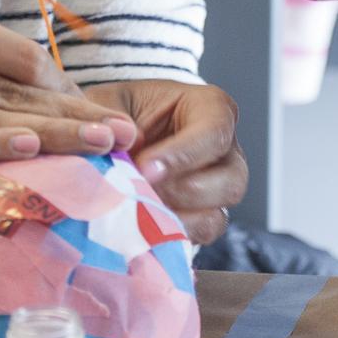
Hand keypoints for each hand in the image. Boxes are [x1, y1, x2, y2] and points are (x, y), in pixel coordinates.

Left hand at [83, 80, 245, 244]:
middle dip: (179, 191)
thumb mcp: (108, 100)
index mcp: (211, 108)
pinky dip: (169, 236)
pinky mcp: (204, 217)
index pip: (214, 133)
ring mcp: (219, 188)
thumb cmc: (119, 114)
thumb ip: (108, 116)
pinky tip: (139, 225)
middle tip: (138, 190)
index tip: (143, 168)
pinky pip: (200, 237)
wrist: (113, 138)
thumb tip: (120, 139)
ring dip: (174, 219)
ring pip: (217, 216)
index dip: (181, 155)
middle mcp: (225, 150)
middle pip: (230, 180)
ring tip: (135, 209)